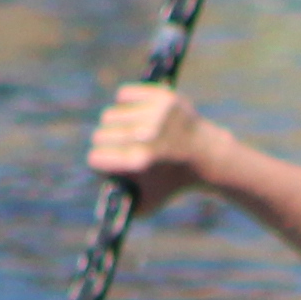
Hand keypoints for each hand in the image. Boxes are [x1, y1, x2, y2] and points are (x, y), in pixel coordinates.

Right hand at [86, 82, 223, 205]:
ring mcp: (154, 114)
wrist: (206, 157)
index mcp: (139, 162)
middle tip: (120, 149)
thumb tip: (98, 190)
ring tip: (129, 134)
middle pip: (99, 136)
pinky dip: (124, 104)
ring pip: (109, 115)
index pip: (95, 158)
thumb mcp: (147, 204)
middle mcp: (146, 136)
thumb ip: (118, 203)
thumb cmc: (171, 182)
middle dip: (106, 146)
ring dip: (114, 126)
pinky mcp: (162, 98)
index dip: (101, 164)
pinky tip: (135, 114)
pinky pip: (124, 95)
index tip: (110, 164)